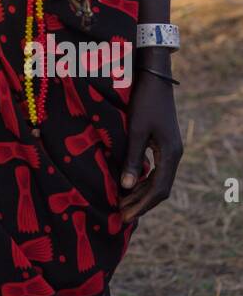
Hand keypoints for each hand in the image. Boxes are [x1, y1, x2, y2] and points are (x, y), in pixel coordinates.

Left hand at [119, 69, 182, 221]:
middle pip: (160, 188)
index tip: (125, 216)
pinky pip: (156, 170)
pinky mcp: (164, 144)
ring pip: (158, 180)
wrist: (154, 79)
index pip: (159, 189)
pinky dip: (142, 180)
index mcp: (171, 154)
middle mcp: (174, 155)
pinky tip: (129, 185)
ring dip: (141, 193)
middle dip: (141, 203)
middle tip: (121, 216)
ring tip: (122, 204)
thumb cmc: (144, 102)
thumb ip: (132, 158)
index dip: (142, 205)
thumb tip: (126, 186)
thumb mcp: (136, 130)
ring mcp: (170, 150)